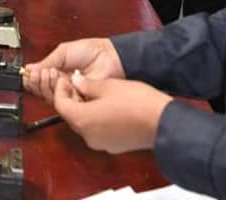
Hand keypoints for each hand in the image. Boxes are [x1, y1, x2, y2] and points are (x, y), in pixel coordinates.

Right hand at [22, 38, 124, 103]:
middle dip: (38, 82)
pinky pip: (65, 103)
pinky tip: (61, 81)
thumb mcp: (63, 52)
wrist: (110, 57)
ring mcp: (71, 94)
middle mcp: (62, 85)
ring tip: (51, 73)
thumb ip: (47, 61)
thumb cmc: (91, 51)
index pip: (38, 80)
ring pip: (51, 98)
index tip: (29, 72)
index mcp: (56, 72)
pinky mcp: (80, 101)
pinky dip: (60, 92)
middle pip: (42, 91)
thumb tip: (28, 68)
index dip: (32, 78)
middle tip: (40, 73)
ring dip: (48, 86)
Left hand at [54, 72, 171, 153]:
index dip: (61, 90)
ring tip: (94, 93)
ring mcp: (101, 143)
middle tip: (79, 84)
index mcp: (83, 120)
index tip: (66, 79)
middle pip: (71, 116)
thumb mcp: (108, 86)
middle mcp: (88, 136)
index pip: (60, 105)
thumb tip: (76, 82)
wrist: (164, 123)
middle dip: (72, 99)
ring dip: (85, 109)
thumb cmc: (137, 103)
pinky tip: (108, 106)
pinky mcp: (114, 146)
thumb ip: (87, 84)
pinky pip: (98, 131)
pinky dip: (97, 119)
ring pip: (85, 124)